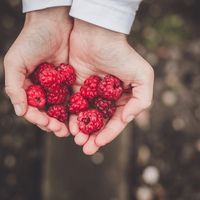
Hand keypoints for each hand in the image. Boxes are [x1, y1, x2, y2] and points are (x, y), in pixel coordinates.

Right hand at [4, 7, 72, 136]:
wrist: (53, 24)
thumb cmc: (31, 41)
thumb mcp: (15, 62)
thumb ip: (14, 87)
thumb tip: (20, 112)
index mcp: (29, 88)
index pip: (32, 109)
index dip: (39, 119)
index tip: (48, 125)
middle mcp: (44, 90)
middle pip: (48, 112)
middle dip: (54, 124)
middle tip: (62, 132)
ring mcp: (58, 87)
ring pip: (61, 108)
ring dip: (66, 120)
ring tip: (72, 130)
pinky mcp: (71, 81)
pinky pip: (74, 97)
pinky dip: (76, 108)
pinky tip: (82, 115)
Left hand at [69, 19, 153, 154]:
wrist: (96, 35)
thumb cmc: (121, 54)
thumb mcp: (143, 75)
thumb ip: (142, 100)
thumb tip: (126, 119)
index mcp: (122, 97)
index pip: (116, 121)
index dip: (108, 134)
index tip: (99, 143)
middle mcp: (106, 98)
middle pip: (100, 122)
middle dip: (93, 137)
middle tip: (86, 148)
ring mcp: (91, 94)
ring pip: (86, 117)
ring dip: (82, 131)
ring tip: (77, 140)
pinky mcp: (76, 88)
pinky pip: (73, 106)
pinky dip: (71, 117)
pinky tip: (69, 126)